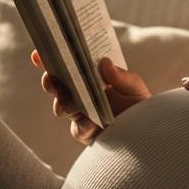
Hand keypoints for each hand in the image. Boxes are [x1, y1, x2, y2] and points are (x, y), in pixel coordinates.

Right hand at [32, 50, 151, 145]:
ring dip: (63, 103)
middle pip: (58, 87)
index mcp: (89, 79)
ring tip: (70, 102)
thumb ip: (120, 76)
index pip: (67, 67)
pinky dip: (82, 124)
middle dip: (50, 82)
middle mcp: (81, 96)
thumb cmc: (141, 105)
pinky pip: (78, 129)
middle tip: (51, 78)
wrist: (150, 133)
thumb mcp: (134, 87)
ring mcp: (82, 115)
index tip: (38, 54)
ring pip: (62, 108)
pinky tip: (90, 122)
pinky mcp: (87, 134)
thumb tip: (103, 62)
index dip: (50, 60)